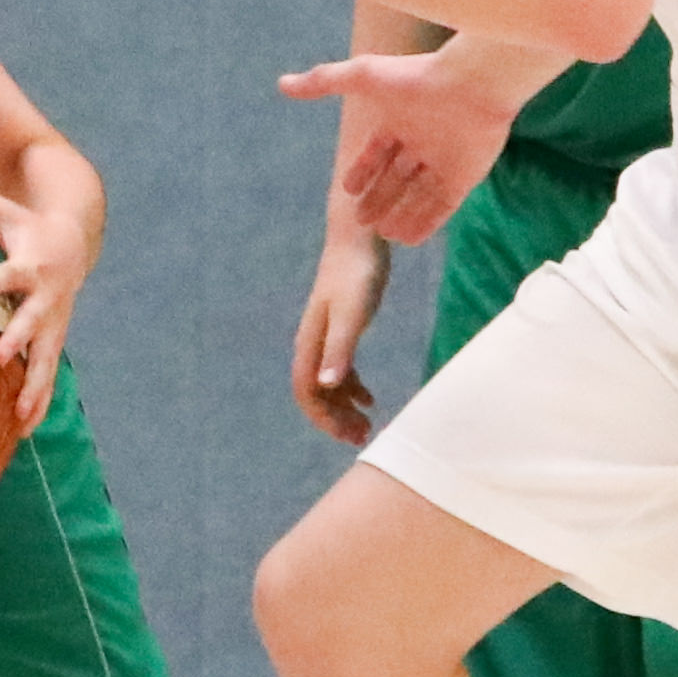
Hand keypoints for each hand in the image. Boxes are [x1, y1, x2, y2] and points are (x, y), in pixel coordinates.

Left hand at [0, 156, 89, 430]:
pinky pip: (47, 376)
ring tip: (19, 419)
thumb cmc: (27, 228)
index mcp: (29, 265)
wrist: (75, 242)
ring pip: (46, 360)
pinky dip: (39, 403)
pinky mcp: (54, 340)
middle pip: (32, 323)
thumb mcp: (1, 208)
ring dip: (34, 389)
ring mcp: (54, 324)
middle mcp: (44, 299)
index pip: (9, 274)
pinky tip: (24, 433)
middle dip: (17, 342)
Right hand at [277, 48, 521, 244]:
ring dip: (399, 213)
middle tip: (361, 221)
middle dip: (379, 197)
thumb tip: (282, 84)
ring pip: (418, 194)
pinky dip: (425, 223)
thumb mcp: (363, 77)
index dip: (363, 170)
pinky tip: (406, 240)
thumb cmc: (417, 77)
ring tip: (381, 234)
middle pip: (397, 175)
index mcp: (400, 118)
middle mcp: (423, 140)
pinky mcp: (466, 177)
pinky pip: (442, 206)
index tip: (348, 191)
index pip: (378, 150)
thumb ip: (323, 81)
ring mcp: (446, 160)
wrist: (475, 83)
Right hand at [292, 231, 390, 445]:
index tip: (350, 435)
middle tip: (363, 438)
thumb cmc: (358, 274)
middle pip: (315, 394)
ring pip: (327, 385)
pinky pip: (339, 370)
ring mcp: (325, 337)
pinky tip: (370, 399)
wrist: (360, 238)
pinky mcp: (340, 328)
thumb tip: (327, 386)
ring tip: (367, 426)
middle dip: (335, 420)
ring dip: (343, 408)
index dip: (325, 418)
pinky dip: (352, 389)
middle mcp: (313, 343)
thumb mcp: (353, 314)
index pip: (307, 392)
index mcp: (311, 343)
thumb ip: (341, 349)